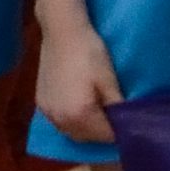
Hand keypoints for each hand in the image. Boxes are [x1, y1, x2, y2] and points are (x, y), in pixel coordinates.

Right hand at [30, 18, 119, 140]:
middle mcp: (60, 120)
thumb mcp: (109, 79)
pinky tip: (79, 107)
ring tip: (99, 113)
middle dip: (102, 133)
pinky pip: (59, 121)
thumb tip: (129, 122)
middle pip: (86, 138)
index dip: (119, 131)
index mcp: (79, 115)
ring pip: (71, 131)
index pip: (105, 136)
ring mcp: (47, 112)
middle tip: (115, 118)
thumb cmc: (89, 53)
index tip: (129, 123)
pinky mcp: (40, 103)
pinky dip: (71, 120)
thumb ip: (118, 105)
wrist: (62, 32)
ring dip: (85, 128)